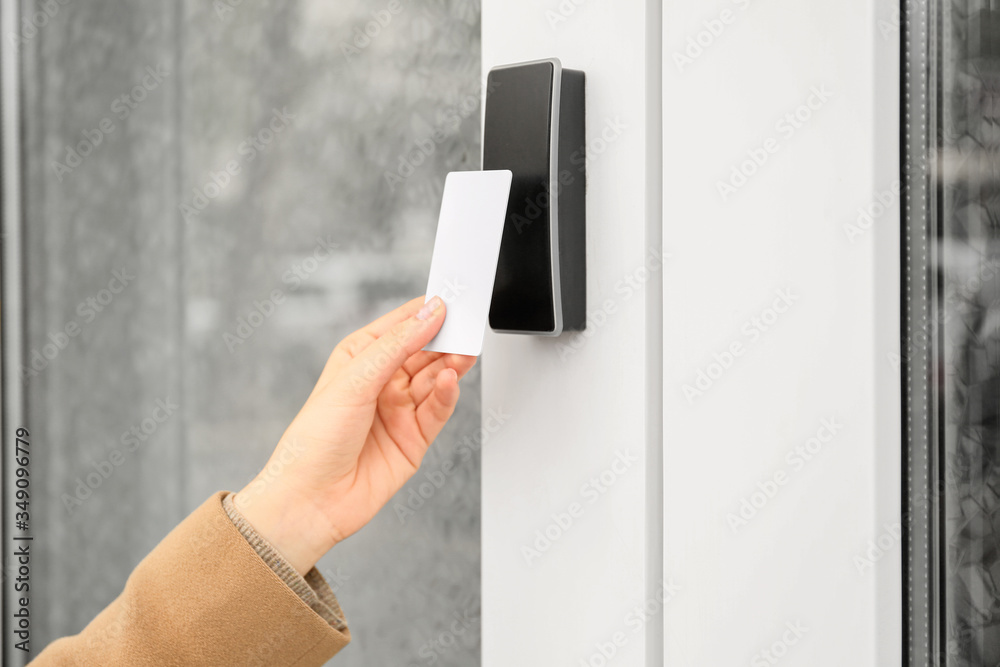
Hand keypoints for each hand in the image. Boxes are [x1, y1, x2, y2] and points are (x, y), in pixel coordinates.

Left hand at [235, 296, 475, 572]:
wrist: (310, 501)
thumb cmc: (313, 441)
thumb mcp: (354, 380)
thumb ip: (397, 346)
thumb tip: (428, 315)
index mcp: (360, 359)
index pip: (400, 326)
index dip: (424, 312)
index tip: (450, 300)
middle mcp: (381, 382)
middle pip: (424, 351)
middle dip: (445, 338)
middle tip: (467, 327)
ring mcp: (399, 410)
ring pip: (436, 378)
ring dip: (450, 365)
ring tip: (463, 355)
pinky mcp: (414, 438)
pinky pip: (438, 409)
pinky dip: (448, 394)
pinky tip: (451, 381)